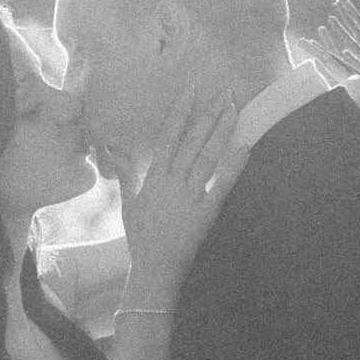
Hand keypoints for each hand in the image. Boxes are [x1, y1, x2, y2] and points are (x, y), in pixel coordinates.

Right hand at [117, 87, 245, 303]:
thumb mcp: (129, 203)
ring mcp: (189, 198)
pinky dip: (233, 168)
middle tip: (226, 91)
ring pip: (207, 157)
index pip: (169, 136)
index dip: (181, 111)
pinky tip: (246, 148)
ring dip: (222, 131)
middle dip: (210, 114)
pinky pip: (221, 187)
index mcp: (155, 178)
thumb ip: (126, 173)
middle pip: (193, 141)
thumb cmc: (141, 239)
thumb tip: (114, 147)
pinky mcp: (205, 215)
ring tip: (235, 109)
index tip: (192, 89)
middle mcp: (172, 183)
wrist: (153, 271)